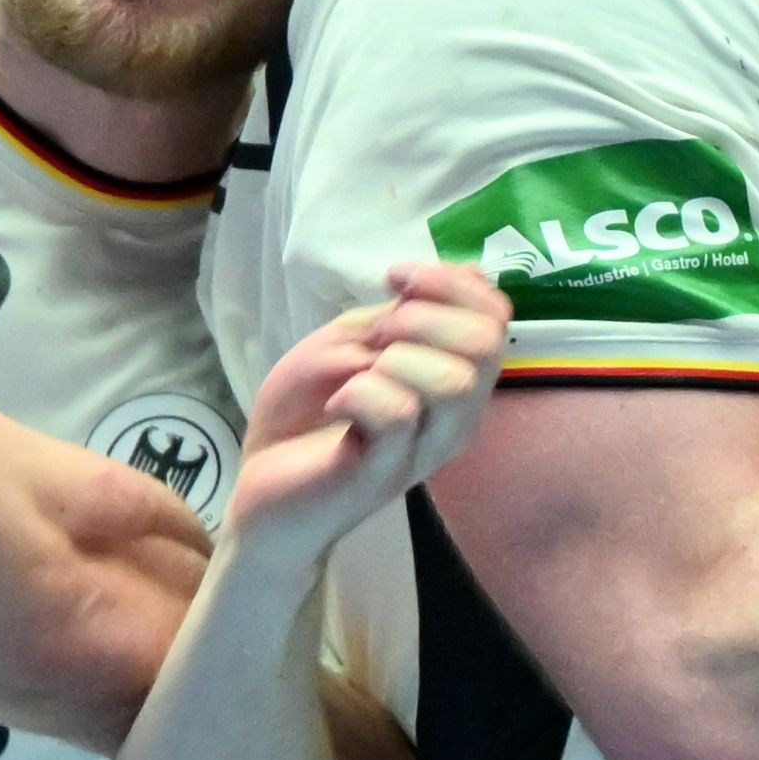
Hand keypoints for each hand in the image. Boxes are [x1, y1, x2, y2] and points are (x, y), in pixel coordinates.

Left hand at [233, 264, 507, 563]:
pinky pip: (395, 412)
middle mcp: (454, 419)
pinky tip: (338, 407)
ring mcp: (422, 450)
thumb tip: (463, 272)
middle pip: (485, 346)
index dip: (449, 283)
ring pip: (451, 382)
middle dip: (422, 318)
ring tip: (356, 374)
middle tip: (375, 338)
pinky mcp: (383, 473)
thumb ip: (402, 312)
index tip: (396, 280)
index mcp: (454, 383)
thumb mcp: (351, 342)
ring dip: (396, 357)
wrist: (263, 487)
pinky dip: (358, 392)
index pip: (496, 318)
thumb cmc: (308, 414)